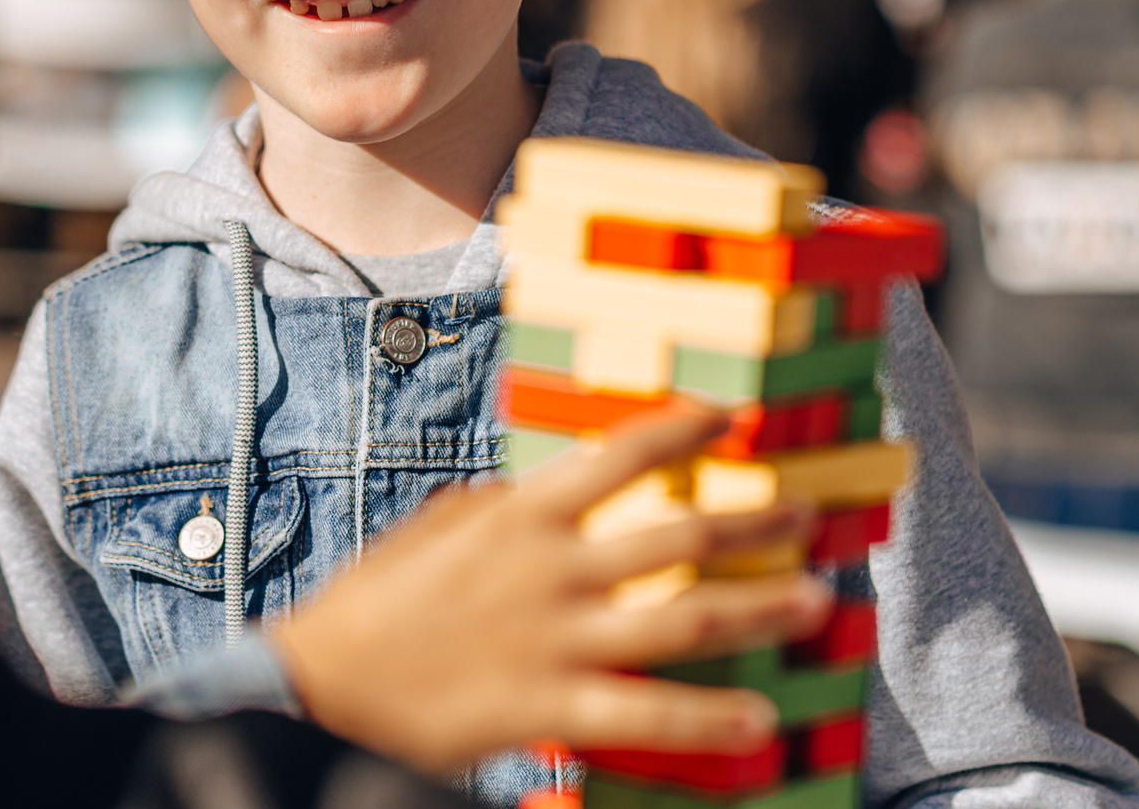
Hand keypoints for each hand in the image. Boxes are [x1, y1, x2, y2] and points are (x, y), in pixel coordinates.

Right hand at [268, 406, 829, 775]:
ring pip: (683, 621)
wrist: (325, 685)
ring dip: (758, 609)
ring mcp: (554, 639)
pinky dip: (708, 719)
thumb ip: (506, 509)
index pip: (620, 453)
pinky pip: (646, 715)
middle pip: (678, 538)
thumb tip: (555, 489)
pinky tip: (757, 720)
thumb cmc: (377, 601)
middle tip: (805, 518)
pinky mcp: (548, 707)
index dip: (684, 429)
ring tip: (813, 600)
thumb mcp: (440, 528)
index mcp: (520, 514)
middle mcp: (548, 569)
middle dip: (755, 526)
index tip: (734, 418)